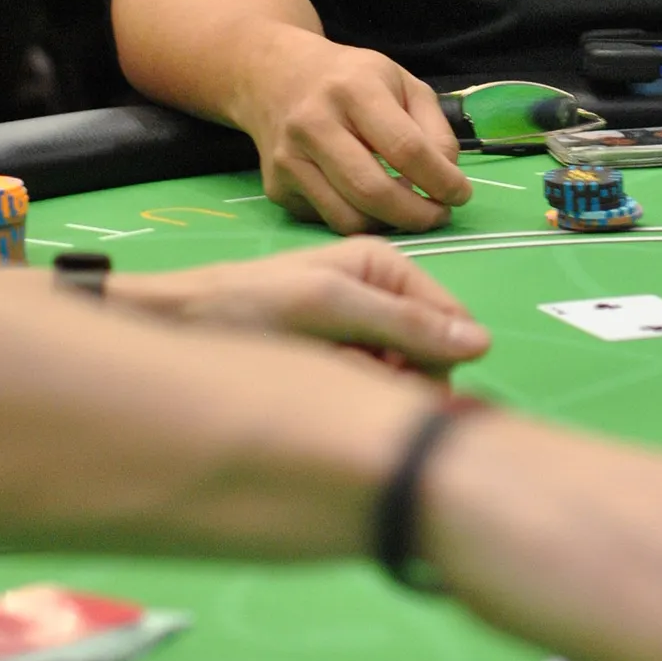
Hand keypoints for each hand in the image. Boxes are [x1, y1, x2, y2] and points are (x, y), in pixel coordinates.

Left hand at [112, 243, 490, 375]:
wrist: (179, 326)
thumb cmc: (250, 307)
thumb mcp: (330, 308)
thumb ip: (405, 324)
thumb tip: (482, 345)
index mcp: (387, 267)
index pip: (452, 322)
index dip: (436, 358)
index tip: (396, 380)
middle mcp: (380, 295)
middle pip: (429, 354)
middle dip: (399, 375)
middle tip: (350, 378)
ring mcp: (358, 330)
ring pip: (399, 376)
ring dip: (372, 388)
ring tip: (325, 379)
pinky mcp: (337, 358)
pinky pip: (368, 386)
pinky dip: (351, 393)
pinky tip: (318, 388)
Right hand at [232, 27, 471, 233]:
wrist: (277, 75)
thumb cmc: (351, 79)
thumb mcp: (402, 83)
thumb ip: (433, 128)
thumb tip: (447, 178)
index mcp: (354, 89)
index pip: (406, 148)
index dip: (440, 179)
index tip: (461, 194)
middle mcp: (314, 124)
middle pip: (373, 191)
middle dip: (417, 215)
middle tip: (439, 216)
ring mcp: (288, 159)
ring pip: (348, 218)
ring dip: (389, 225)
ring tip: (409, 211)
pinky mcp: (275, 187)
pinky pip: (327, 220)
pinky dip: (358, 219)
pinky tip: (369, 201)